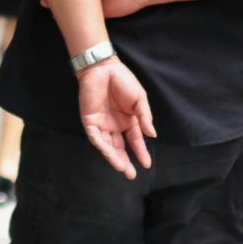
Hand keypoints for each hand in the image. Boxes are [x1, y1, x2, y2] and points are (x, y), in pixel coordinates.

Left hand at [76, 58, 154, 177]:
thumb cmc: (123, 81)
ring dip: (114, 158)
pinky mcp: (90, 121)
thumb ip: (145, 117)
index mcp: (128, 120)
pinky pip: (96, 137)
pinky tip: (110, 154)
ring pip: (108, 146)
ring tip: (123, 168)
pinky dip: (102, 146)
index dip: (141, 152)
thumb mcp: (140, 99)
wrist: (103, 68)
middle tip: (131, 175)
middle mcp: (115, 125)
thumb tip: (152, 135)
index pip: (135, 140)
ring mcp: (102, 124)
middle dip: (125, 161)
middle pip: (120, 148)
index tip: (147, 164)